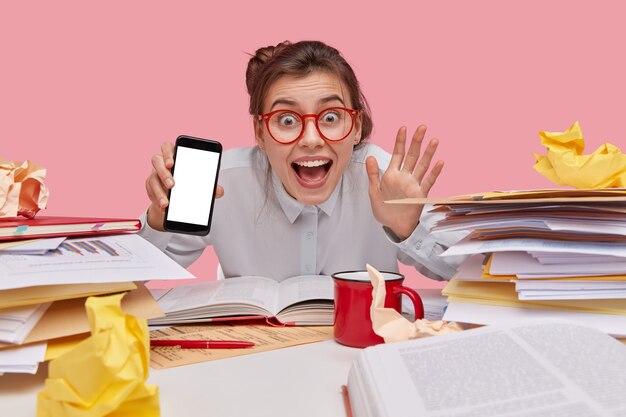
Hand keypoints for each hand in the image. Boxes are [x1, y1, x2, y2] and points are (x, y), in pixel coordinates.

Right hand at [145, 142, 223, 230]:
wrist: (177, 198)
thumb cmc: (189, 183)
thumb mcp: (200, 184)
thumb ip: (209, 186)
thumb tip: (219, 191)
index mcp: (174, 156)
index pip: (167, 147)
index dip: (168, 152)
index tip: (172, 163)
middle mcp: (162, 163)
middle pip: (156, 161)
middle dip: (163, 172)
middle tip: (172, 185)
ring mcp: (154, 174)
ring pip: (152, 178)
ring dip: (159, 191)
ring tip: (167, 203)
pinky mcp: (150, 187)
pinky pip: (150, 192)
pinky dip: (157, 200)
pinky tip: (163, 207)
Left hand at [366, 125, 442, 239]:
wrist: (393, 226)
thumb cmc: (384, 210)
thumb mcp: (374, 192)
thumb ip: (372, 175)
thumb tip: (370, 156)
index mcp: (392, 175)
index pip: (397, 154)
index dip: (400, 141)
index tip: (403, 128)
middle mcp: (405, 177)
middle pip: (412, 156)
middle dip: (416, 142)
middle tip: (422, 127)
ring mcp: (414, 185)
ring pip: (422, 165)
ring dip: (428, 153)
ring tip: (434, 140)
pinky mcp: (420, 194)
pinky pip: (428, 181)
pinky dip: (434, 172)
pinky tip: (439, 162)